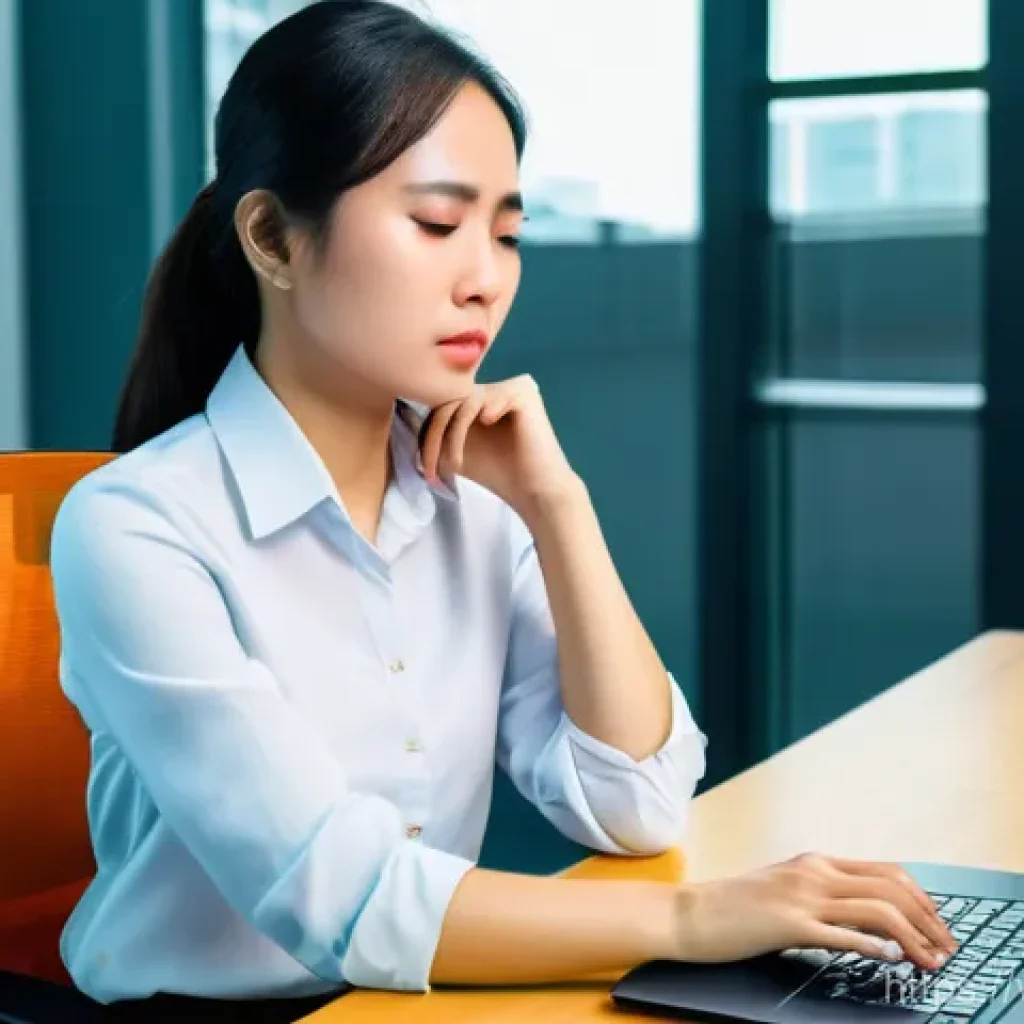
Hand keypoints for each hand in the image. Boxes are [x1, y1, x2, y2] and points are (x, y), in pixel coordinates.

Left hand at [417, 376, 579, 516]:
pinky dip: (472, 424)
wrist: (535, 492)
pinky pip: (483, 401)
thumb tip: (399, 421)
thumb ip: (436, 434)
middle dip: (434, 438)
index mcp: (481, 399)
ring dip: (450, 438)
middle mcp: (495, 388)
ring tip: (453, 466)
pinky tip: (478, 441)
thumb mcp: (456, 451)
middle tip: (431, 470)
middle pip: (448, 401)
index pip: (441, 405)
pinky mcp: (522, 391)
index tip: (423, 468)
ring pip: (462, 403)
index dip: (427, 434)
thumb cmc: (498, 474)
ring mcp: (510, 387)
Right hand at [670, 853, 957, 971]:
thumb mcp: (785, 887)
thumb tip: (865, 912)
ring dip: (913, 938)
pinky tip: (891, 959)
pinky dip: (875, 946)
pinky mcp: (787, 925)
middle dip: (928, 920)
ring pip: (875, 909)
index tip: (939, 926)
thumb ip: (821, 891)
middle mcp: (813, 872)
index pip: (886, 871)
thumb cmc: (735, 906)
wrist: (691, 914)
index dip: (922, 900)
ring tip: (930, 962)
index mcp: (815, 862)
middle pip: (890, 887)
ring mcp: (800, 896)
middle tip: (946, 948)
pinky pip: (841, 934)